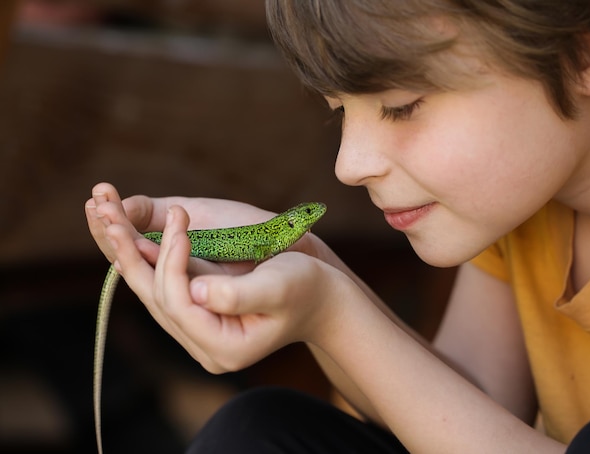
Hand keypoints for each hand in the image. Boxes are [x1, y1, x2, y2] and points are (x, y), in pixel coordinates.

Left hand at [85, 182, 347, 372]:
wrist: (321, 297)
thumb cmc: (307, 288)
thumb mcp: (280, 287)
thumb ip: (240, 295)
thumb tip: (197, 291)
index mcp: (225, 347)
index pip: (180, 305)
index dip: (171, 263)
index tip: (179, 222)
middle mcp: (205, 346)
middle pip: (157, 301)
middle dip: (133, 256)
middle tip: (111, 216)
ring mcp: (199, 332)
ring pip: (154, 293)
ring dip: (130, 255)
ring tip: (107, 218)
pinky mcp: (198, 313)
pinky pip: (163, 286)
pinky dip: (146, 259)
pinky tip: (127, 235)